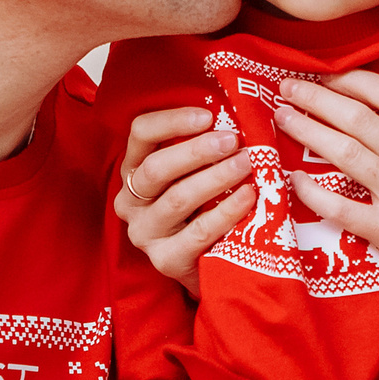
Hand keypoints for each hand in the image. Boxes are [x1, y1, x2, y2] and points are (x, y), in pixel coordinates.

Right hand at [114, 107, 255, 297]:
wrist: (207, 265)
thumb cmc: (202, 207)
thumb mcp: (194, 173)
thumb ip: (200, 147)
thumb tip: (233, 113)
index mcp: (133, 170)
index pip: (140, 133)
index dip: (172, 120)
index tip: (208, 115)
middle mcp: (130, 201)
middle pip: (156, 168)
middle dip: (197, 151)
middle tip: (233, 141)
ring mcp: (145, 233)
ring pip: (177, 198)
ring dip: (215, 177)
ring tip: (246, 163)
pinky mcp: (166, 260)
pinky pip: (198, 232)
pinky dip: (226, 212)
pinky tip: (248, 197)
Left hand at [273, 71, 378, 307]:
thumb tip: (377, 114)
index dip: (352, 80)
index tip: (324, 75)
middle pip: (360, 118)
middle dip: (318, 97)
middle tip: (287, 88)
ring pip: (347, 153)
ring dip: (308, 130)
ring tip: (282, 118)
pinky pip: (342, 207)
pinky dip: (312, 192)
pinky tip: (291, 180)